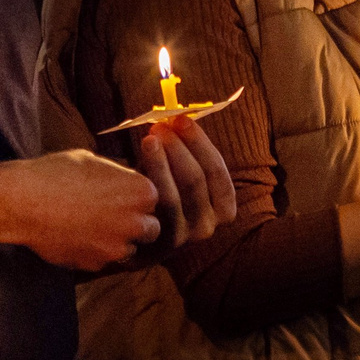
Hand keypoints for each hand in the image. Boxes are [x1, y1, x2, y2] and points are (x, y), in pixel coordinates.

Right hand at [0, 149, 161, 269]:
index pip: (154, 199)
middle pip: (150, 229)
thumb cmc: (55, 173)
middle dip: (136, 223)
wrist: (22, 201)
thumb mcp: (92, 161)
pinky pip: (103, 260)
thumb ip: (117, 174)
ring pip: (128, 248)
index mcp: (141, 191)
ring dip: (117, 240)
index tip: (122, 195)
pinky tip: (76, 236)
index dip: (137, 198)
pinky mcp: (96, 264)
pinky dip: (94, 252)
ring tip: (91, 226)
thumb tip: (124, 180)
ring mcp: (116, 247)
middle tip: (112, 214)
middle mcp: (135, 222)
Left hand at [135, 117, 237, 249]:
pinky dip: (152, 179)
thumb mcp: (180, 177)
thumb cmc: (161, 198)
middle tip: (160, 125)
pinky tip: (137, 163)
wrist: (136, 239)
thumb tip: (177, 117)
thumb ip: (183, 154)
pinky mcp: (161, 243)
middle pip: (197, 179)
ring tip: (150, 138)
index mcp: (223, 209)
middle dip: (179, 147)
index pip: (217, 172)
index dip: (200, 142)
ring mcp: (185, 237)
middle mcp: (209, 226)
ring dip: (164, 160)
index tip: (181, 119)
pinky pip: (159, 206)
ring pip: (178, 193)